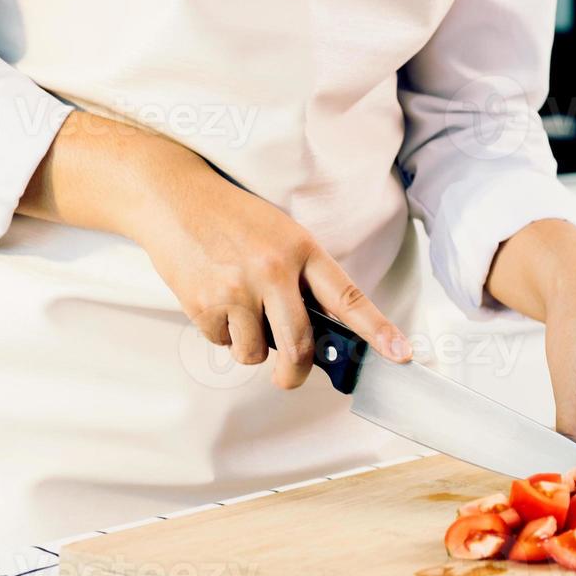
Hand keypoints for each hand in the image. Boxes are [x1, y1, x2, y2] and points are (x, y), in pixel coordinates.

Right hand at [21, 111, 410, 388]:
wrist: (173, 199)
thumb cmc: (233, 219)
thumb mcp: (280, 235)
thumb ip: (302, 280)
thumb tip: (316, 336)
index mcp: (302, 249)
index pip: (348, 298)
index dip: (378, 330)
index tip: (401, 353)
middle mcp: (273, 270)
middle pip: (300, 345)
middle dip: (296, 373)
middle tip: (290, 377)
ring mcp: (237, 289)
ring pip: (256, 353)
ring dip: (250, 345)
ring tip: (238, 309)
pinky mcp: (204, 305)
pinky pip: (223, 344)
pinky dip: (221, 333)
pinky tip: (213, 299)